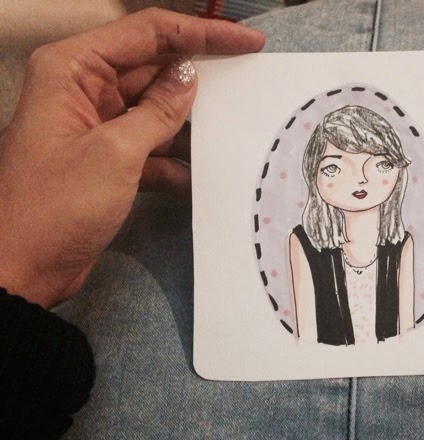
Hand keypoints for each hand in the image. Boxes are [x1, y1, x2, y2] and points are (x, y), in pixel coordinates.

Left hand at [0, 8, 263, 307]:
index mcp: (74, 70)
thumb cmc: (54, 206)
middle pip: (154, 68)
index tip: (247, 41)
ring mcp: (97, 126)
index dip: (202, 33)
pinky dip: (175, 160)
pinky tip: (200, 176)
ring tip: (232, 126)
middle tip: (248, 78)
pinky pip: (151, 147)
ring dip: (190, 122)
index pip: (148, 33)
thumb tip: (190, 75)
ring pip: (156, 110)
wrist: (22, 268)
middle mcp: (84, 90)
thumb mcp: (115, 152)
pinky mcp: (107, 160)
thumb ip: (158, 110)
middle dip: (199, 75)